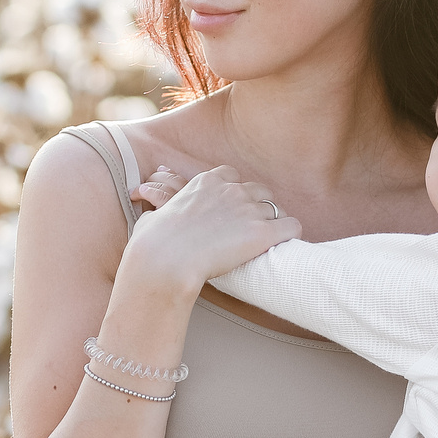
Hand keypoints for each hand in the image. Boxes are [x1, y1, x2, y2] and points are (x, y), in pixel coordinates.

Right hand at [126, 164, 298, 288]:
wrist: (166, 260)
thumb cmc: (154, 243)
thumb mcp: (153, 214)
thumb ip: (158, 205)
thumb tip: (145, 200)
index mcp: (206, 182)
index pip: (231, 177)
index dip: (234, 195)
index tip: (230, 213)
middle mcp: (231, 190)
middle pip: (258, 191)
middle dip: (256, 207)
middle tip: (249, 230)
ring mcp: (249, 210)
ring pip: (275, 208)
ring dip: (271, 223)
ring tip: (266, 243)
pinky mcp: (263, 233)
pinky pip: (292, 226)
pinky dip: (290, 235)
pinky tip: (283, 247)